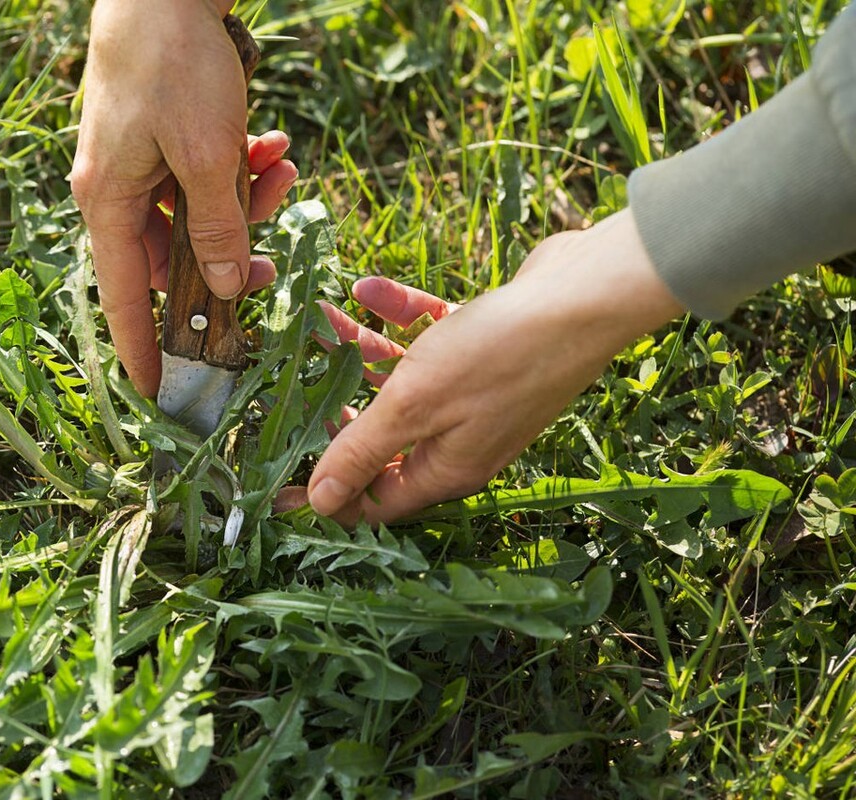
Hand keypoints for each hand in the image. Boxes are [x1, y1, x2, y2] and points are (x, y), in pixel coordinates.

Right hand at [70, 0, 297, 396]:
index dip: (140, 348)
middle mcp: (115, 192)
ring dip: (245, 204)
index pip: (122, 298)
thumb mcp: (207, 157)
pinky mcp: (160, 141)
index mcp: (108, 203)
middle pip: (172, 259)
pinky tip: (272, 146)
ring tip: (281, 170)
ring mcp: (137, 166)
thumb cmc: (173, 65)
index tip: (155, 392)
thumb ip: (217, 229)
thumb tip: (222, 287)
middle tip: (273, 264)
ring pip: (197, 217)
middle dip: (228, 258)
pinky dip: (238, 170)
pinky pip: (201, 178)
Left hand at [307, 209, 685, 525]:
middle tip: (294, 384)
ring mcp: (474, 393)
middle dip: (336, 410)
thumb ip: (362, 451)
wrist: (584, 295)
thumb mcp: (414, 407)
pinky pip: (428, 337)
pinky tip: (366, 288)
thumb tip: (319, 503)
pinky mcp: (484, 346)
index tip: (279, 477)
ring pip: (400, 380)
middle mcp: (459, 438)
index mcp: (444, 468)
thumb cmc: (499, 356)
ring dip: (359, 351)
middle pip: (382, 438)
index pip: (374, 498)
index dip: (327, 491)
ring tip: (320, 320)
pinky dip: (398, 316)